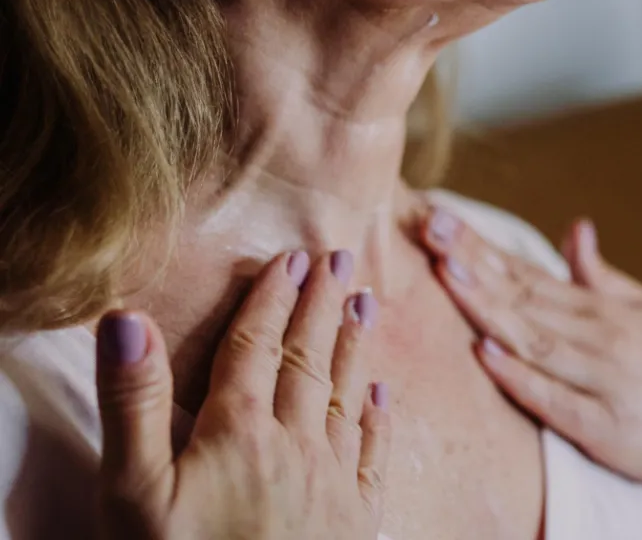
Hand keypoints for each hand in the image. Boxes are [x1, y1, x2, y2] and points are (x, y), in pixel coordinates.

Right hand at [95, 250, 389, 539]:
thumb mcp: (132, 494)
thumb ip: (134, 404)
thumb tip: (127, 321)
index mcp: (239, 432)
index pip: (257, 345)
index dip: (273, 297)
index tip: (292, 257)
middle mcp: (295, 445)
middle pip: (310, 358)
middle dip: (324, 303)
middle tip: (342, 258)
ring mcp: (333, 482)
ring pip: (348, 395)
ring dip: (356, 345)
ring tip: (369, 301)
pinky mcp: (357, 520)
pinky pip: (374, 455)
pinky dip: (380, 419)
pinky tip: (386, 394)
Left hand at [420, 210, 641, 539]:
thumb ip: (603, 276)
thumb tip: (575, 228)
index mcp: (603, 310)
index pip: (529, 272)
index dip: (482, 246)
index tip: (443, 220)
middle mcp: (598, 337)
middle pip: (521, 295)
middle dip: (471, 260)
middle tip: (429, 227)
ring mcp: (599, 381)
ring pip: (531, 337)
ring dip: (486, 304)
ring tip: (446, 271)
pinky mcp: (602, 428)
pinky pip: (553, 398)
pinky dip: (518, 375)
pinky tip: (485, 352)